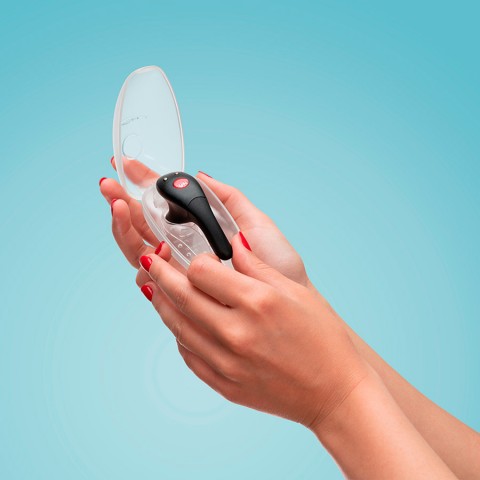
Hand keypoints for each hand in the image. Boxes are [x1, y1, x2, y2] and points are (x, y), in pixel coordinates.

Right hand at [99, 160, 307, 286]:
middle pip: (143, 226)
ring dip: (125, 226)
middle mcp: (184, 251)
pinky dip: (141, 258)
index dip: (144, 185)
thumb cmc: (278, 266)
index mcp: (199, 232)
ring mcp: (179, 273)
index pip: (163, 207)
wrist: (289, 303)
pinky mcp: (180, 294)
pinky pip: (150, 277)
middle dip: (123, 203)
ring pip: (139, 248)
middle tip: (109, 184)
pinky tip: (147, 247)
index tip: (125, 164)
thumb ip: (229, 198)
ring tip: (119, 205)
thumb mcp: (255, 224)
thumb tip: (200, 174)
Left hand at [137, 234, 368, 427]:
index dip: (194, 260)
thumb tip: (233, 242)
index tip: (195, 257)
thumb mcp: (295, 291)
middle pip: (181, 296)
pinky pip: (188, 354)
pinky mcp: (224, 384)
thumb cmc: (322, 337)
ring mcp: (227, 362)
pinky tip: (180, 322)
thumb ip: (256, 265)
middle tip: (148, 260)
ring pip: (177, 326)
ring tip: (154, 287)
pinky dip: (179, 334)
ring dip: (161, 303)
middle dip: (159, 274)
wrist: (334, 391)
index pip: (201, 271)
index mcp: (256, 302)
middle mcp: (236, 332)